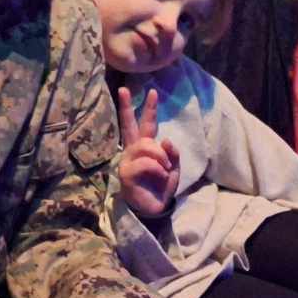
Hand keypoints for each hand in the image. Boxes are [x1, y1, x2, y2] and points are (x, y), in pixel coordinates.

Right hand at [116, 86, 181, 217]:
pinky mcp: (126, 172)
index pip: (145, 124)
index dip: (148, 108)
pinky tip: (160, 175)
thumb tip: (165, 140)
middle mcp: (133, 150)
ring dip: (160, 156)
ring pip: (146, 145)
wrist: (154, 209)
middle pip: (129, 125)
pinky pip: (145, 162)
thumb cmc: (161, 187)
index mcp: (145, 148)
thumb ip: (172, 153)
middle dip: (127, 106)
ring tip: (165, 169)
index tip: (151, 91)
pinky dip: (157, 168)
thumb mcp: (174, 168)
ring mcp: (128, 160)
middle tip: (123, 89)